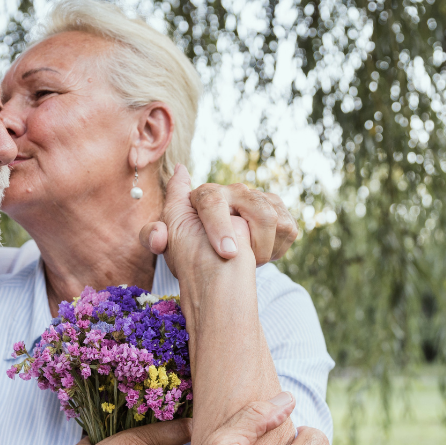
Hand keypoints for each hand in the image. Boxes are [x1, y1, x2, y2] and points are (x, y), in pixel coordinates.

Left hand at [139, 166, 298, 265]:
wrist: (218, 270)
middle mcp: (234, 191)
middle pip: (256, 209)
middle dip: (254, 244)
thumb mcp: (169, 244)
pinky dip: (275, 249)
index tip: (226, 253)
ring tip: (248, 260)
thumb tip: (179, 173)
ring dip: (262, 249)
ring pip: (273, 218)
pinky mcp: (281, 213)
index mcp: (206, 195)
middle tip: (246, 264)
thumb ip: (157, 223)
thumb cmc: (189, 255)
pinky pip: (288, 228)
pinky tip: (259, 255)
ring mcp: (260, 199)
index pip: (213, 200)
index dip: (221, 226)